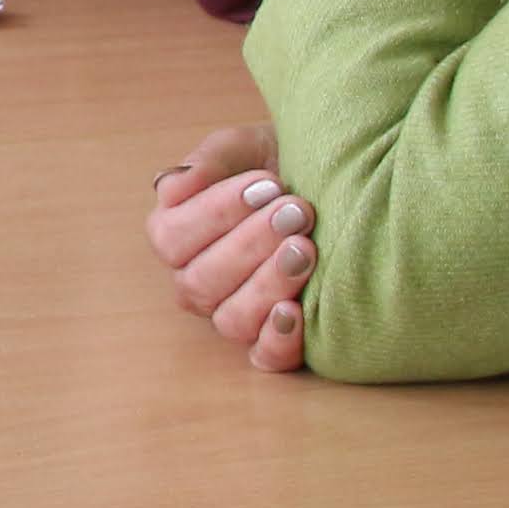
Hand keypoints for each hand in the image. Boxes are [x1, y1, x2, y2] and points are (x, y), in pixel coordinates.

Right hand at [148, 123, 310, 370]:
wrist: (337, 180)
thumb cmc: (282, 163)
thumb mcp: (245, 148)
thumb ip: (208, 161)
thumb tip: (171, 187)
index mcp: (176, 235)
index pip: (172, 238)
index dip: (216, 213)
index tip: (267, 184)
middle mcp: (197, 281)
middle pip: (200, 282)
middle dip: (251, 244)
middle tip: (297, 211)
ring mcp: (233, 314)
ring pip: (231, 320)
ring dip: (267, 284)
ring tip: (306, 249)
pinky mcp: (274, 341)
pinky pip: (264, 359)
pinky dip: (277, 341)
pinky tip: (296, 312)